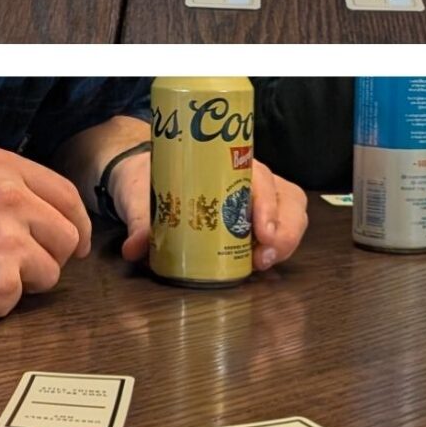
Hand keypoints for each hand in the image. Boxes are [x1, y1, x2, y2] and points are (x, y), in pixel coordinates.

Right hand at [0, 147, 92, 322]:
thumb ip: (13, 189)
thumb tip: (63, 218)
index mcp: (3, 167)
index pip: (66, 195)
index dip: (75, 223)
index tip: (75, 243)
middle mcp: (12, 196)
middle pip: (68, 235)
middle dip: (52, 255)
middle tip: (18, 265)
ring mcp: (8, 239)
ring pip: (52, 270)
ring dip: (27, 280)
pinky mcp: (1, 280)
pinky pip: (22, 298)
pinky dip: (0, 301)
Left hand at [117, 156, 307, 271]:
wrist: (141, 176)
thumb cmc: (147, 179)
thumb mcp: (139, 197)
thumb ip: (139, 222)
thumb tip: (134, 249)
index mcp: (223, 163)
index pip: (259, 176)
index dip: (267, 203)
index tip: (261, 230)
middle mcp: (247, 177)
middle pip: (286, 196)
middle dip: (285, 229)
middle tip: (265, 256)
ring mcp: (255, 197)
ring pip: (290, 210)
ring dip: (287, 239)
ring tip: (265, 262)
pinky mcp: (252, 218)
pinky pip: (281, 227)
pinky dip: (281, 246)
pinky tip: (264, 263)